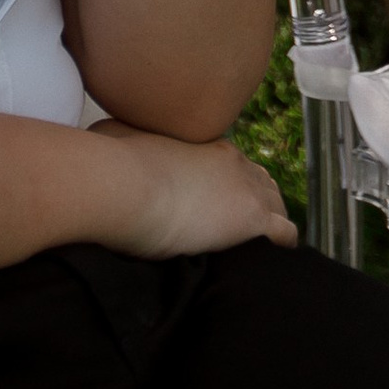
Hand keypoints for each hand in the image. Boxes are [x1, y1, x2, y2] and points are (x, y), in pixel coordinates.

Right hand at [91, 121, 296, 256]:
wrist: (126, 185)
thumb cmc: (116, 160)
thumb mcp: (116, 133)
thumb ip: (122, 133)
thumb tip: (104, 130)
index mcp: (210, 146)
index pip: (235, 166)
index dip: (230, 185)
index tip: (218, 203)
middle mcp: (236, 163)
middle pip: (262, 183)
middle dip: (255, 202)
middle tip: (239, 226)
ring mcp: (247, 190)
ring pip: (277, 205)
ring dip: (270, 223)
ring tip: (258, 245)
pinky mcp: (252, 218)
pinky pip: (284, 233)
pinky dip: (281, 245)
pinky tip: (272, 257)